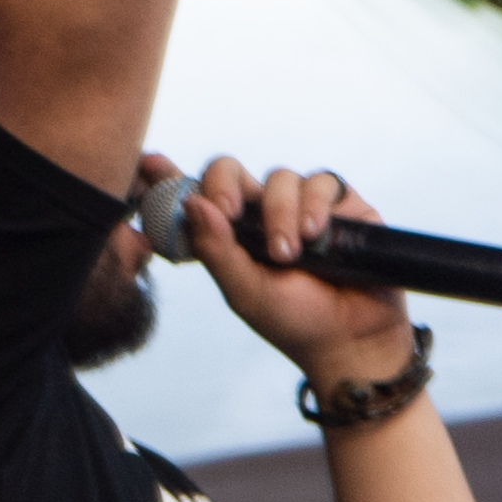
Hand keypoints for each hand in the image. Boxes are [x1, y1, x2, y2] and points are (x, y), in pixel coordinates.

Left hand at [166, 152, 413, 381]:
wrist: (352, 338)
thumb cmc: (293, 320)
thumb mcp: (243, 290)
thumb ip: (215, 248)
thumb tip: (191, 202)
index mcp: (227, 235)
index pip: (193, 198)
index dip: (168, 178)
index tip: (149, 163)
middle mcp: (259, 214)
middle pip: (230, 171)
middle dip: (224, 185)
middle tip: (228, 213)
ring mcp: (299, 206)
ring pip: (278, 177)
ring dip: (279, 212)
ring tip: (288, 253)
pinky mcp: (341, 206)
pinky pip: (321, 181)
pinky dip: (314, 204)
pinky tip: (314, 234)